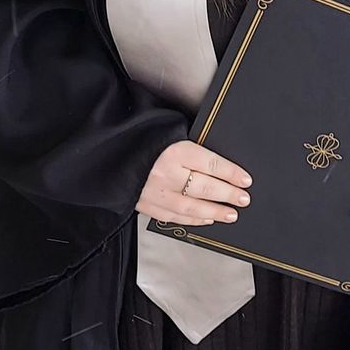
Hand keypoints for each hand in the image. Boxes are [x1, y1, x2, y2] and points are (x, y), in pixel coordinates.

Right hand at [136, 140, 251, 226]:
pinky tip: (206, 220)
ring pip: (191, 207)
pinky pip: (173, 216)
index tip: (246, 179)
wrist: (104, 149)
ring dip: (214, 211)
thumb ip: (187, 142)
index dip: (231, 173)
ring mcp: (153, 192)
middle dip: (228, 194)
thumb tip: (214, 159)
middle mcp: (164, 172)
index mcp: (172, 149)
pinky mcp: (143, 204)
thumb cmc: (138, 135)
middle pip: (205, 187)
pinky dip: (192, 220)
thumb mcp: (166, 129)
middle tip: (244, 199)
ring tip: (231, 214)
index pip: (211, 163)